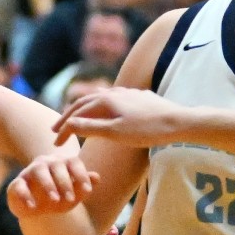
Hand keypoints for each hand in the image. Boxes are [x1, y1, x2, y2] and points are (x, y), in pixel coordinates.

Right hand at [6, 154, 97, 217]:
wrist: (37, 210)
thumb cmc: (59, 198)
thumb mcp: (74, 196)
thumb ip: (84, 187)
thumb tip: (97, 177)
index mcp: (63, 163)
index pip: (74, 162)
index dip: (81, 175)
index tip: (88, 190)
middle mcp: (46, 163)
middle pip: (57, 166)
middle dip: (65, 183)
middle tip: (71, 199)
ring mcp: (30, 171)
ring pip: (39, 171)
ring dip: (48, 185)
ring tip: (55, 200)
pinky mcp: (17, 183)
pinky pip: (20, 185)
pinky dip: (26, 195)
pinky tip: (33, 207)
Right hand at [54, 87, 183, 146]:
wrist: (179, 121)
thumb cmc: (147, 130)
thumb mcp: (115, 133)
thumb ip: (90, 128)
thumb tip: (68, 125)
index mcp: (105, 100)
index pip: (76, 113)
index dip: (63, 128)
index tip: (55, 143)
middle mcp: (113, 92)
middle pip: (84, 103)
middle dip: (68, 116)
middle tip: (56, 129)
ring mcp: (126, 93)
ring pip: (98, 99)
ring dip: (83, 110)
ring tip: (75, 118)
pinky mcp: (138, 97)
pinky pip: (111, 99)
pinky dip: (99, 106)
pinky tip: (104, 110)